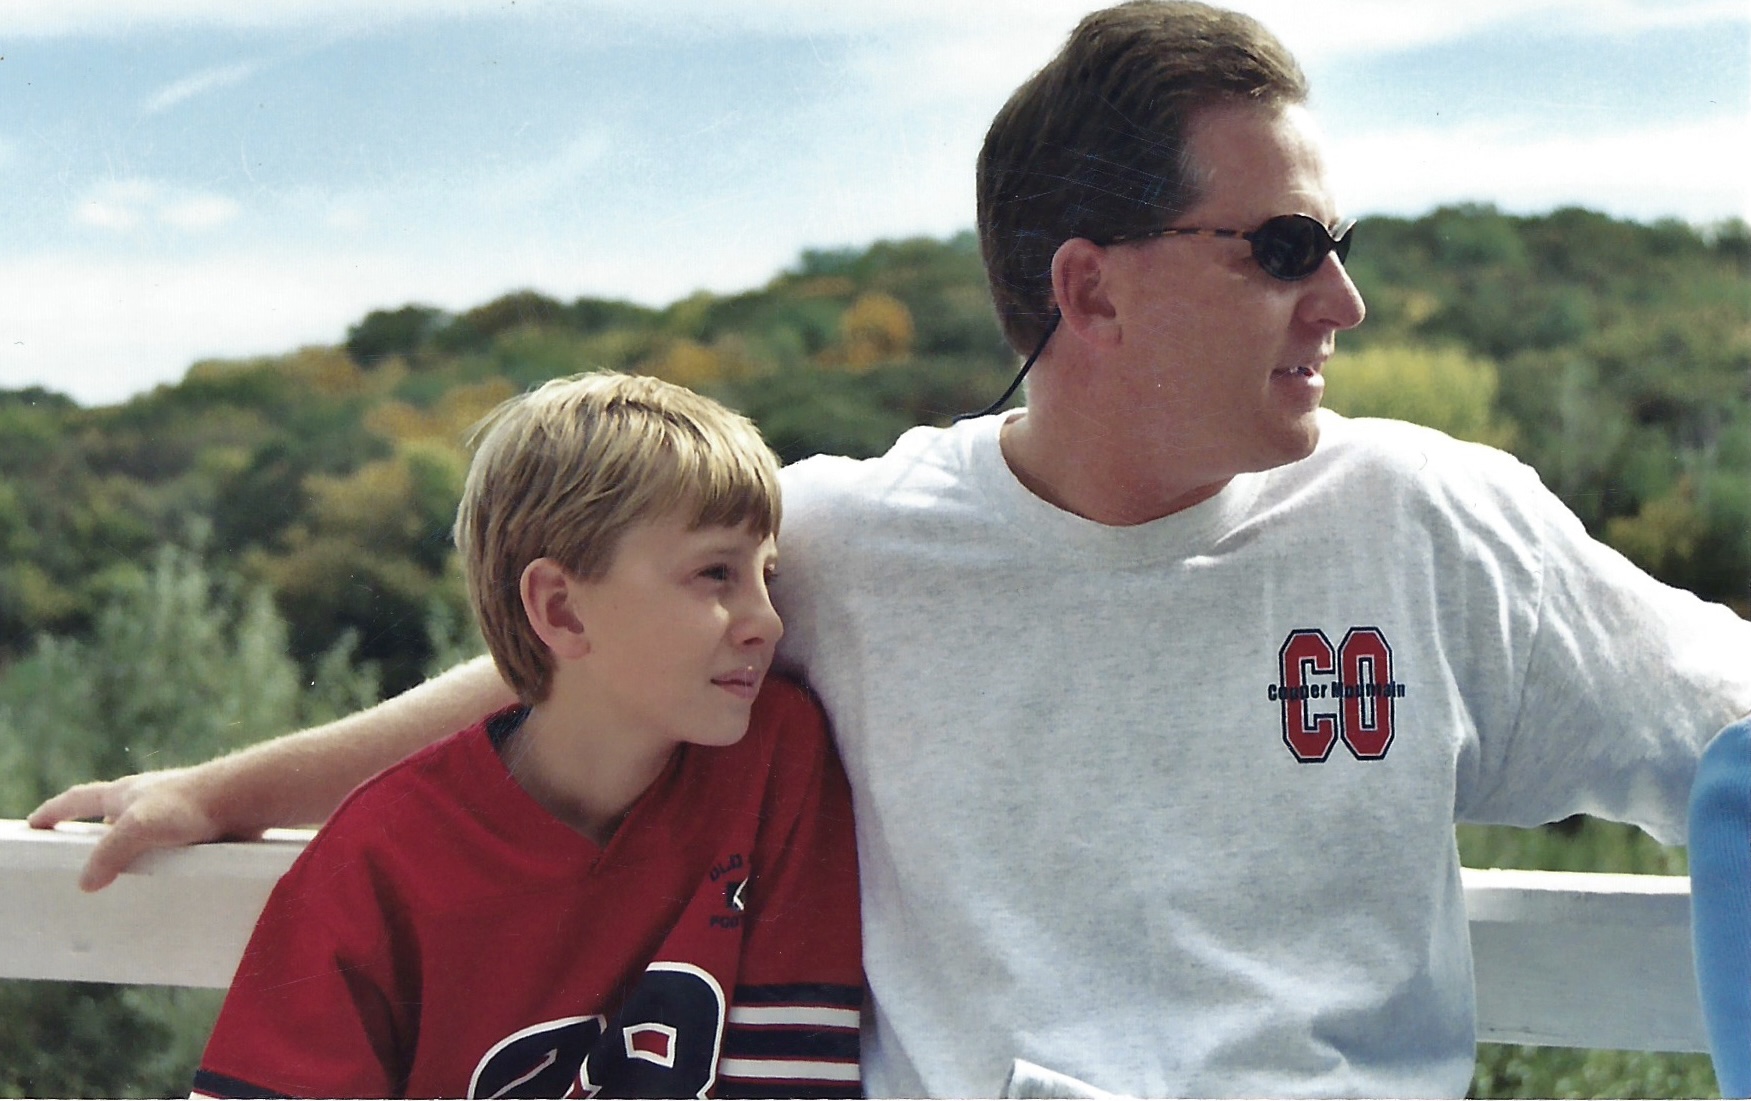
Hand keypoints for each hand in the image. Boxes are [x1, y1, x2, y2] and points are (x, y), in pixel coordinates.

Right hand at [26, 769, 255, 891]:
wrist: (244, 799)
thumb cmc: (192, 804)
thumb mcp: (139, 829)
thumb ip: (110, 854)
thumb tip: (86, 882)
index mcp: (122, 793)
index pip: (76, 800)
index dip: (53, 812)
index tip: (34, 824)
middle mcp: (145, 798)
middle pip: (107, 816)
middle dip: (93, 837)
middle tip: (80, 860)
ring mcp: (171, 811)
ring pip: (141, 833)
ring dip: (130, 852)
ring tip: (121, 880)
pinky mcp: (196, 825)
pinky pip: (169, 844)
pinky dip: (159, 859)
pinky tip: (163, 879)